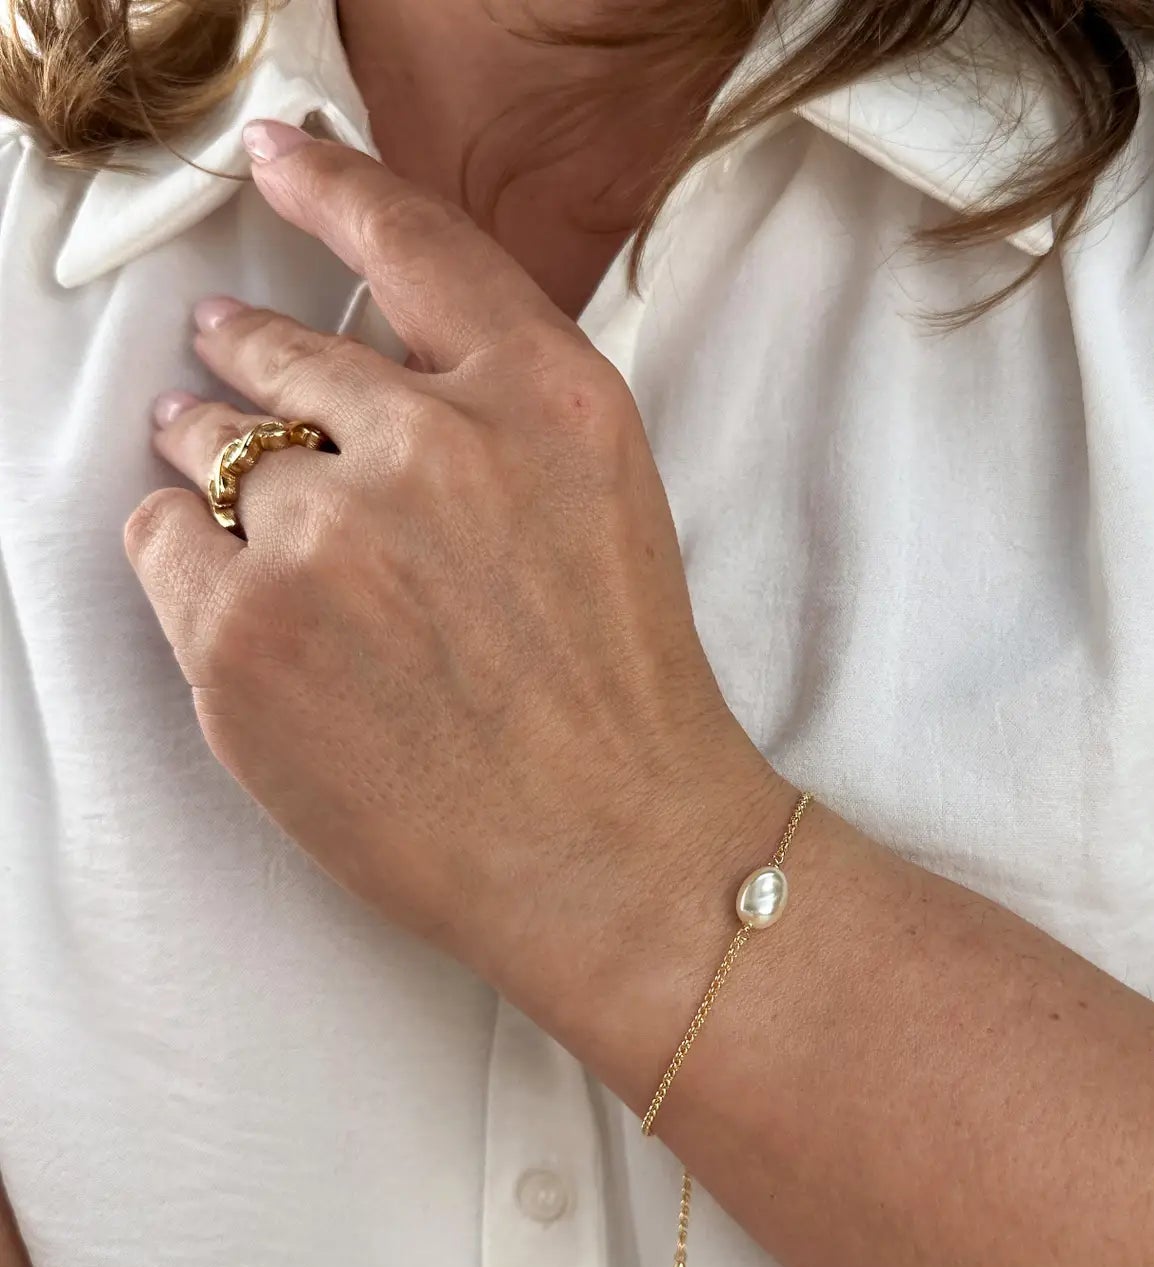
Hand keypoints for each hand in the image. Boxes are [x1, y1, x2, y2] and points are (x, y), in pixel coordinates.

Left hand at [127, 123, 788, 1018]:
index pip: (414, 240)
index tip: (278, 157)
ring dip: (214, 462)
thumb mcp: (607, 505)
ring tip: (256, 516)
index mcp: (549, 402)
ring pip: (208, 445)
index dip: (333, 184)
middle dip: (246, 355)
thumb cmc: (622, 698)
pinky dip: (190, 562)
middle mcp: (437, 447)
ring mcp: (329, 541)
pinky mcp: (244, 638)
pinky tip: (253, 609)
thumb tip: (362, 369)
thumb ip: (502, 413)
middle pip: (281, 350)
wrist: (613, 855)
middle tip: (226, 362)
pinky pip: (164, 544)